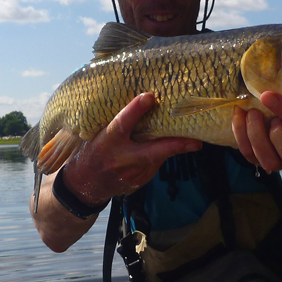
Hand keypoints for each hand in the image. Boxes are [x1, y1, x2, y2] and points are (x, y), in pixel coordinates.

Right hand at [61, 92, 201, 204]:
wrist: (85, 184)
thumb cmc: (93, 150)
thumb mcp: (97, 133)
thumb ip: (116, 121)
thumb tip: (140, 98)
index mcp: (107, 141)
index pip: (122, 123)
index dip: (135, 110)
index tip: (149, 96)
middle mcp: (121, 158)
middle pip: (152, 151)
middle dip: (176, 146)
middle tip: (196, 142)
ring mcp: (131, 173)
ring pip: (159, 158)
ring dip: (173, 147)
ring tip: (190, 138)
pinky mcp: (140, 181)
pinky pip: (156, 164)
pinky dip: (162, 155)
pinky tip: (168, 147)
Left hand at [232, 92, 281, 173]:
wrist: (275, 95)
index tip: (268, 95)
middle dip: (276, 138)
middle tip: (262, 114)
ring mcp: (278, 158)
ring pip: (269, 162)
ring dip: (255, 137)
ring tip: (250, 112)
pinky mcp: (258, 157)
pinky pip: (248, 154)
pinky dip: (240, 134)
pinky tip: (239, 113)